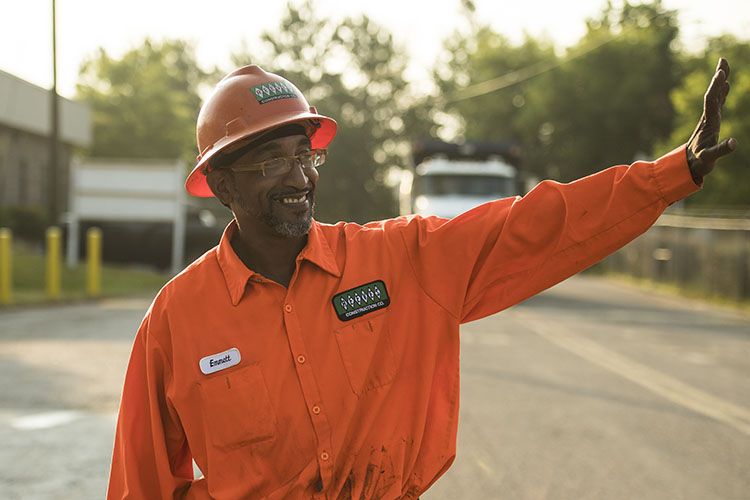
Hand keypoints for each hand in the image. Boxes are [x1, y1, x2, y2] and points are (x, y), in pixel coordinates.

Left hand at [686, 58, 736, 180]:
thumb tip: (734, 143)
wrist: (688, 165)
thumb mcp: (709, 158)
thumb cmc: (698, 162)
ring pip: (715, 96)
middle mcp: (708, 118)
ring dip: (720, 81)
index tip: (720, 74)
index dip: (716, 87)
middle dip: (718, 77)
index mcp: (708, 123)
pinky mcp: (712, 122)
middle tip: (722, 60)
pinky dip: (722, 92)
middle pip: (713, 93)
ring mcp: (709, 119)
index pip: (711, 101)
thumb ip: (720, 151)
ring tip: (724, 66)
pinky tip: (725, 85)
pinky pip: (718, 103)